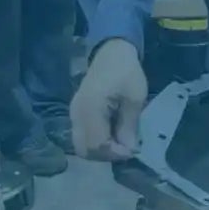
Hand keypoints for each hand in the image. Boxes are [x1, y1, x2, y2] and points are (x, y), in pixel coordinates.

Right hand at [71, 39, 148, 159]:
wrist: (111, 54)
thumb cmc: (126, 73)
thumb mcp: (135, 99)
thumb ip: (129, 125)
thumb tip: (130, 150)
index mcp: (90, 110)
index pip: (96, 145)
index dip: (114, 153)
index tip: (133, 151)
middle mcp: (76, 115)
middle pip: (85, 150)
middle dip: (107, 155)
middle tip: (127, 149)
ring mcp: (74, 115)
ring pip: (82, 146)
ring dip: (102, 150)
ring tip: (122, 142)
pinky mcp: (76, 114)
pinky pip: (83, 137)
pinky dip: (97, 142)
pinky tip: (114, 135)